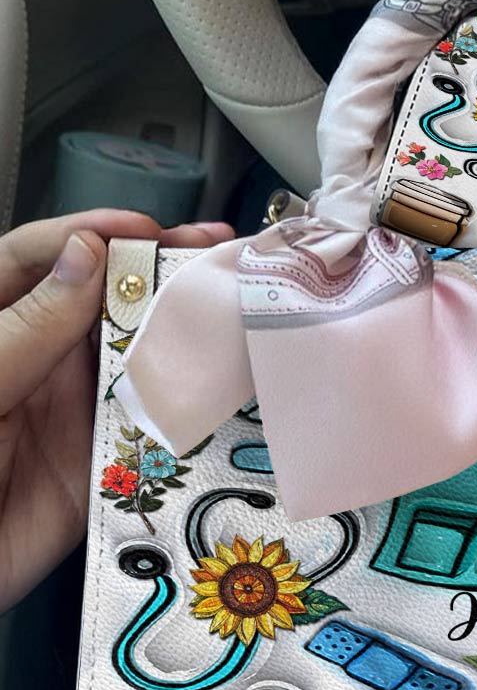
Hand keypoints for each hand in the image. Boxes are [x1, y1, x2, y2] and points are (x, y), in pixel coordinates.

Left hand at [0, 211, 233, 612]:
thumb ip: (29, 327)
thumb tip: (86, 257)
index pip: (42, 261)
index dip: (92, 235)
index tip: (144, 229)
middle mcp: (40, 359)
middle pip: (104, 301)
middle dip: (159, 272)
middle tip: (214, 252)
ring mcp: (77, 409)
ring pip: (138, 357)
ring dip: (184, 332)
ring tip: (234, 304)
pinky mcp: (108, 460)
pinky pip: (154, 425)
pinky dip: (191, 406)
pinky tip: (225, 384)